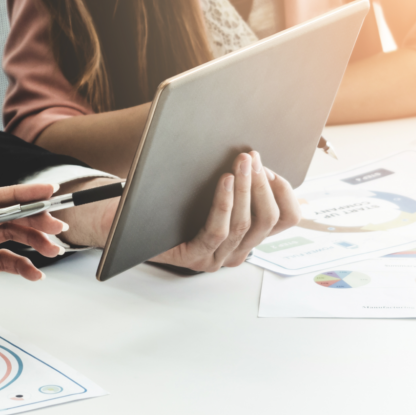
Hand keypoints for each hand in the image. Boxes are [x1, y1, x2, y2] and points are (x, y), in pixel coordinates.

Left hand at [0, 184, 67, 333]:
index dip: (18, 194)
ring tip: (52, 250)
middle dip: (33, 219)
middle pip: (3, 217)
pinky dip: (19, 266)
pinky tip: (33, 272)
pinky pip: (0, 262)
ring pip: (6, 238)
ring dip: (31, 242)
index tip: (45, 191)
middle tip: (57, 227)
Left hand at [150, 151, 299, 271]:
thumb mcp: (212, 190)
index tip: (268, 167)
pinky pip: (217, 231)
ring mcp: (216, 257)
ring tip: (241, 162)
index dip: (283, 191)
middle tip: (252, 157)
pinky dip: (224, 203)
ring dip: (246, 188)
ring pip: (244, 224)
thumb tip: (258, 157)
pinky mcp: (194, 257)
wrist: (128, 222)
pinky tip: (224, 181)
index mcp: (248, 236)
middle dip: (263, 183)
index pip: (287, 219)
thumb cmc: (171, 202)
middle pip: (268, 220)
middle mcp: (236, 250)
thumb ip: (237, 182)